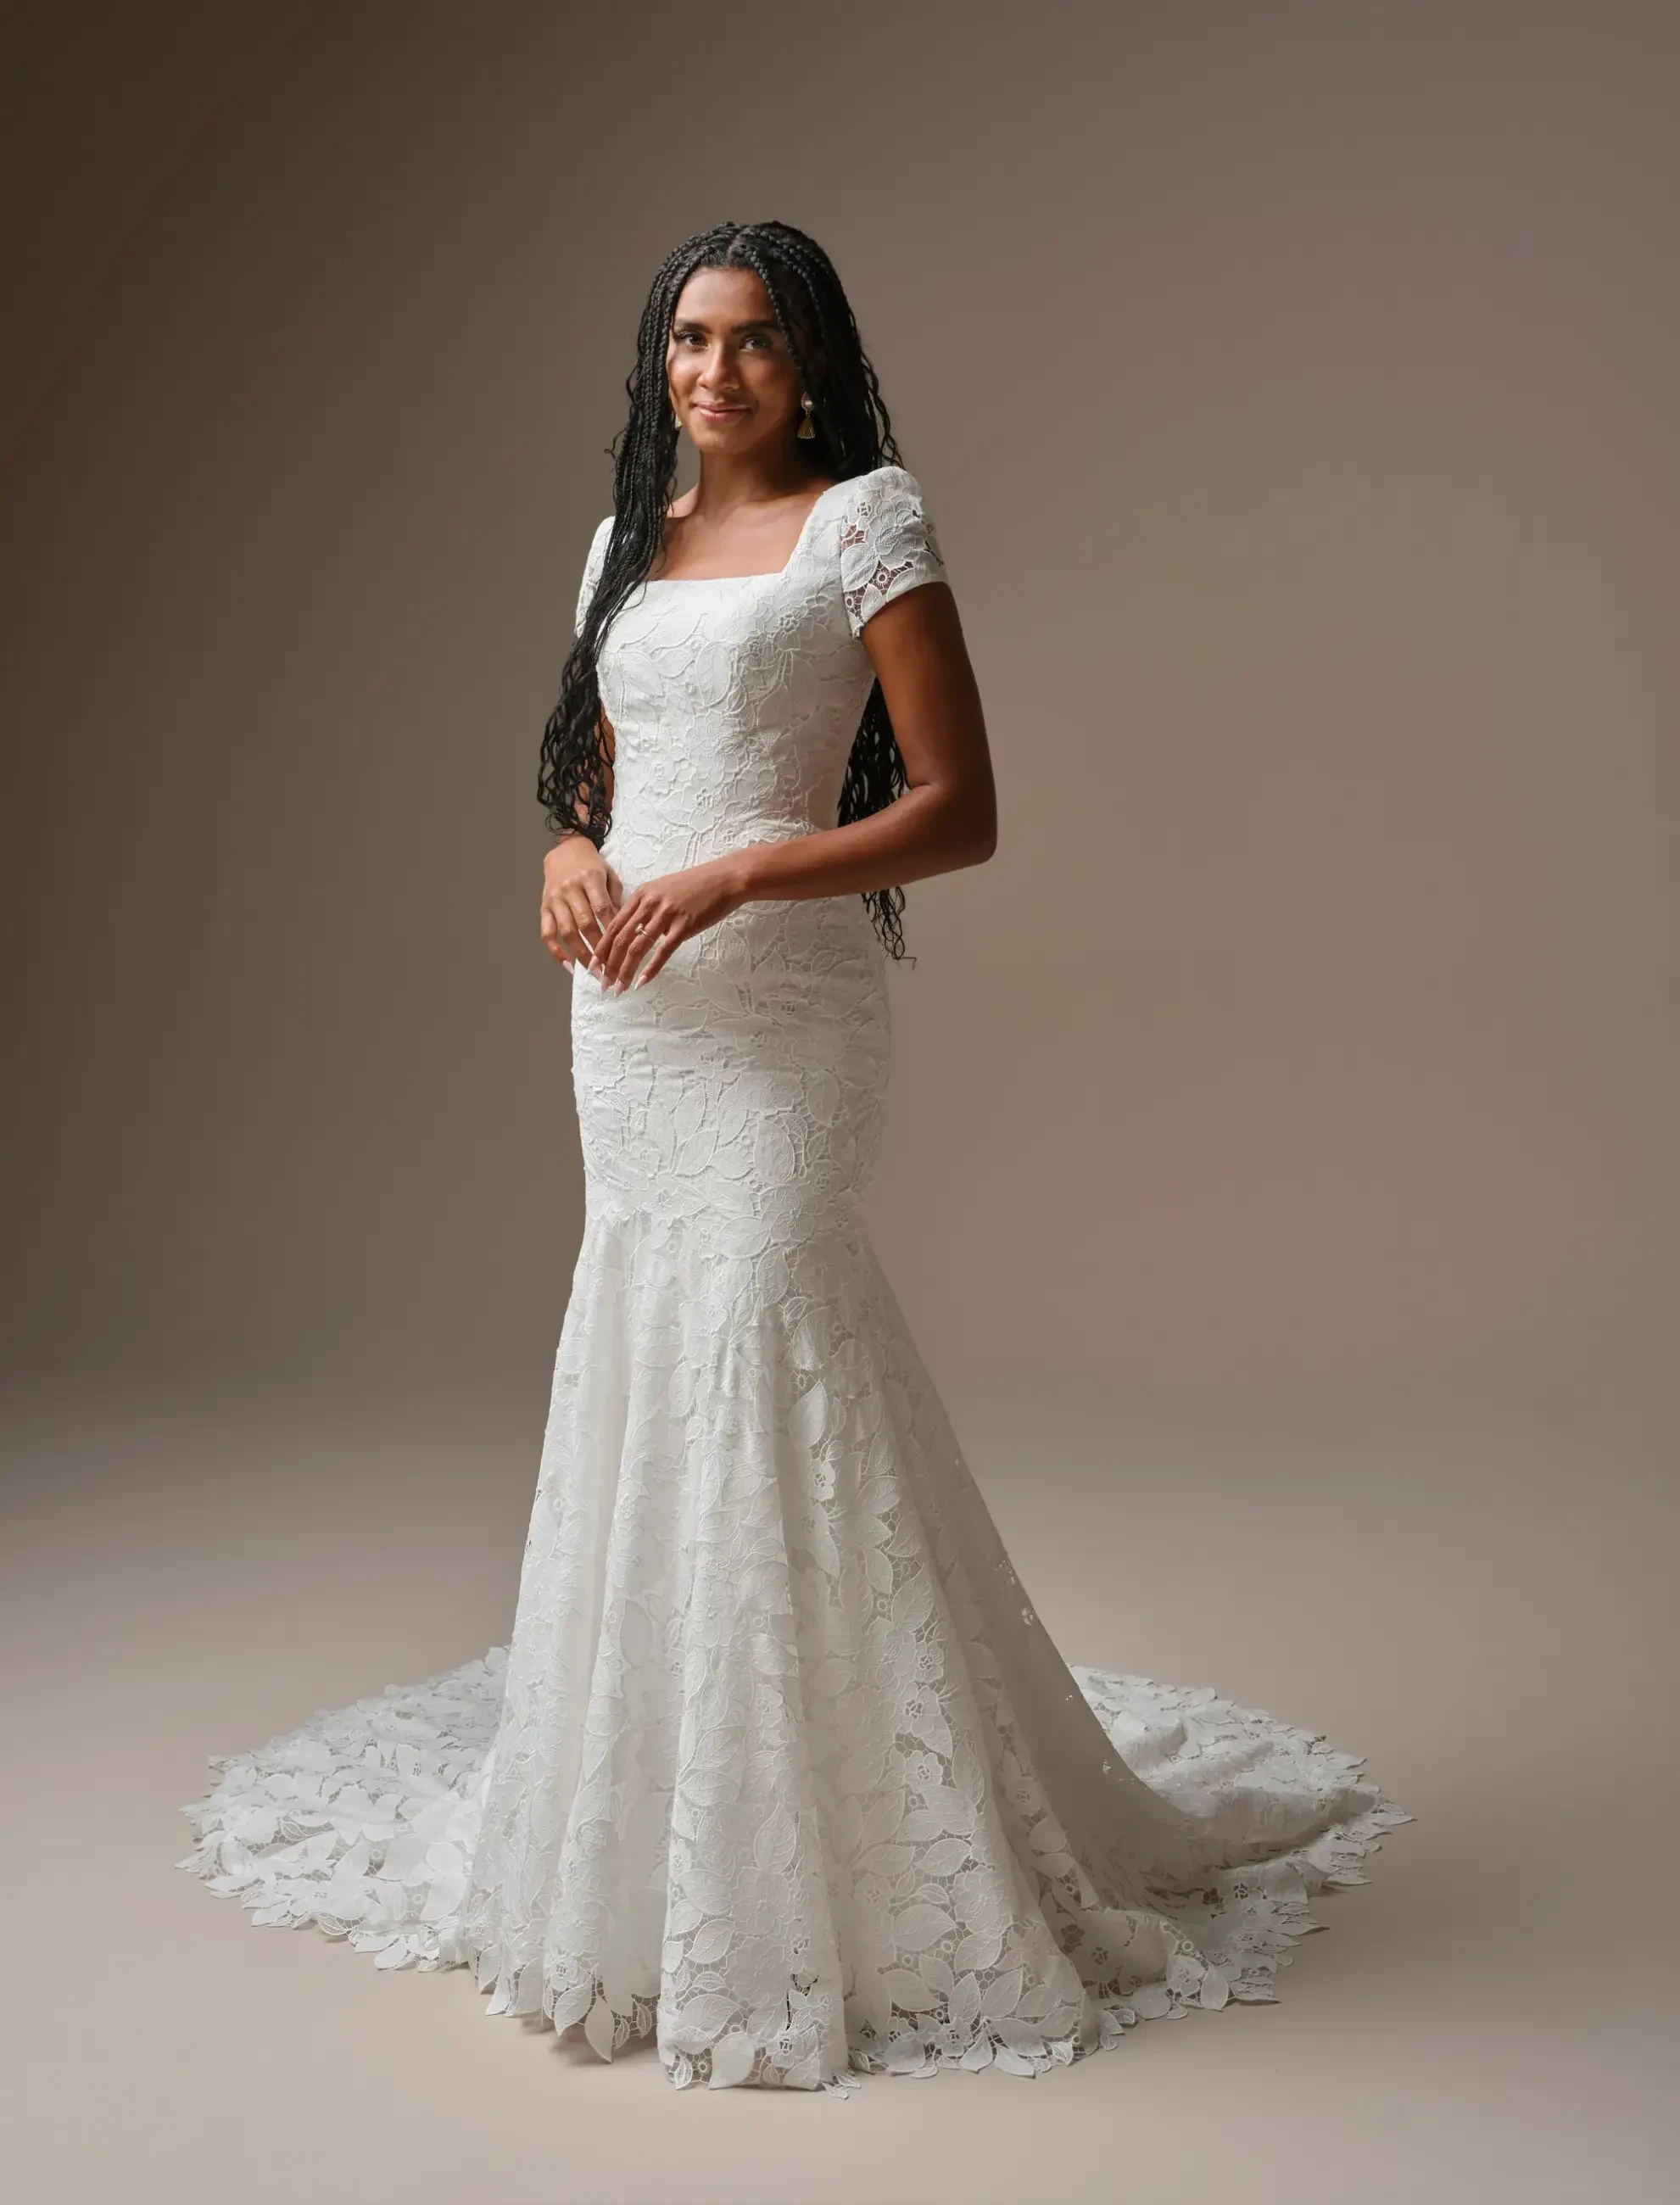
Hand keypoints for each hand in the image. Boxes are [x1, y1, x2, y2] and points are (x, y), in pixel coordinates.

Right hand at [540, 834, 621, 971]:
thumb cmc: (593, 867)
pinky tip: (568, 965)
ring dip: (581, 954)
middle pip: (585, 924)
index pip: (602, 909)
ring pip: (567, 931)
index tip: (623, 951)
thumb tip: (623, 928)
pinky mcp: (543, 908)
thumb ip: (616, 900)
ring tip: (594, 972)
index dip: (612, 931)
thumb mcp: (610, 876)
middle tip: (611, 968)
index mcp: (590, 879)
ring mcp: (555, 900)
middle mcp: (570, 890)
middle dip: (598, 949)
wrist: (565, 852)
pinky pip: (547, 933)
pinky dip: (556, 951)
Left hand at [593, 856, 748, 990]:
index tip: (593, 966)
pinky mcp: (684, 925)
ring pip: (637, 947)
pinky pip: (663, 951)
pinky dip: (651, 969)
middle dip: (608, 965)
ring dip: (625, 971)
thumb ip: (646, 908)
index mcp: (641, 895)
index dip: (601, 948)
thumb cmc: (697, 886)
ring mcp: (666, 914)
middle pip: (620, 939)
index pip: (613, 925)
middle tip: (603, 984)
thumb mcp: (663, 890)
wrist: (725, 878)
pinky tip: (642, 982)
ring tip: (619, 988)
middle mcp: (649, 903)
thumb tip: (634, 930)